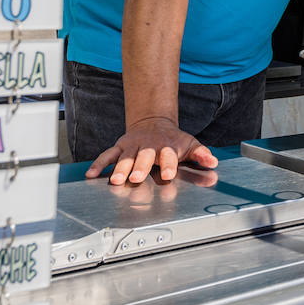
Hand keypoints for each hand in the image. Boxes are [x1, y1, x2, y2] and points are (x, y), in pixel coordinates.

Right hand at [86, 117, 217, 184]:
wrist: (154, 123)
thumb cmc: (173, 140)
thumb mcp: (189, 144)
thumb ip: (200, 154)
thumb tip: (213, 162)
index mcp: (167, 147)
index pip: (168, 155)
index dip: (168, 164)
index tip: (168, 174)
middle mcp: (148, 147)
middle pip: (144, 157)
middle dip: (140, 167)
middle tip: (136, 177)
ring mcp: (133, 147)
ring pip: (125, 157)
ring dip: (120, 168)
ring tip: (115, 180)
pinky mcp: (120, 147)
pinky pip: (108, 155)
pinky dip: (99, 164)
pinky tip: (91, 174)